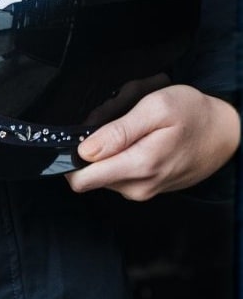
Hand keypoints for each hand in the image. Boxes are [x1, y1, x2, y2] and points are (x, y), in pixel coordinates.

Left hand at [65, 85, 240, 200]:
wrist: (225, 133)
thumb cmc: (195, 115)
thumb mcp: (157, 108)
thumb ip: (118, 131)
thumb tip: (85, 150)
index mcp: (138, 166)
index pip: (81, 180)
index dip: (74, 156)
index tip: (84, 135)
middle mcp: (138, 186)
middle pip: (90, 174)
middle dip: (94, 147)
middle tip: (115, 121)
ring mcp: (143, 190)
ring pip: (104, 173)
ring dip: (110, 150)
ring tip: (133, 129)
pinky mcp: (147, 188)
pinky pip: (120, 174)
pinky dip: (123, 155)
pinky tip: (141, 140)